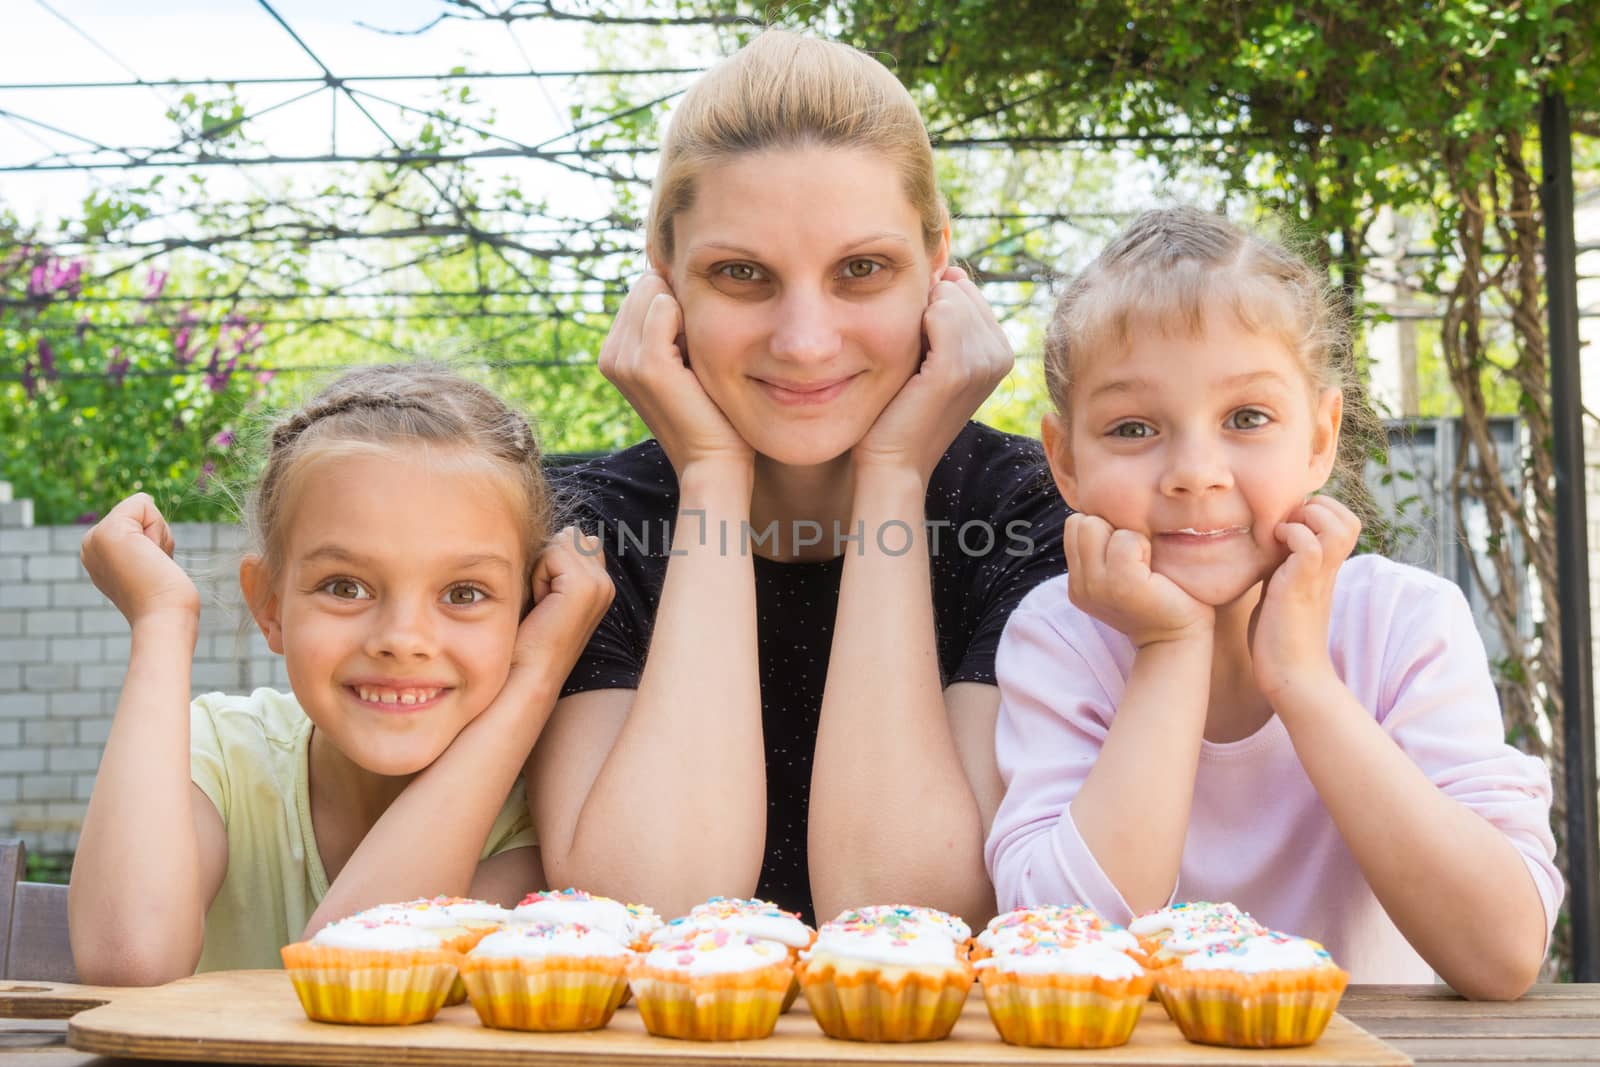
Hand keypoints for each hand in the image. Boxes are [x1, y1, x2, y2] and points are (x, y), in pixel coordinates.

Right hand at [79, 493, 199, 625]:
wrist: (163, 617)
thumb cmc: (165, 598)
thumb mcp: (149, 563)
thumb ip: (144, 543)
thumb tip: (146, 527)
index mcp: (95, 552)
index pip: (136, 521)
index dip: (155, 541)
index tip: (151, 569)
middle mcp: (89, 544)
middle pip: (138, 511)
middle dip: (157, 534)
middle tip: (153, 567)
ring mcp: (94, 537)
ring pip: (142, 507)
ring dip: (159, 535)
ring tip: (152, 566)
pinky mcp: (109, 531)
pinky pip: (143, 503)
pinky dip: (158, 528)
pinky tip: (152, 556)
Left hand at [509, 526, 613, 680]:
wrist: (526, 674)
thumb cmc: (526, 636)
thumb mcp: (547, 592)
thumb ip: (561, 562)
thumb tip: (568, 529)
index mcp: (601, 585)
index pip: (574, 539)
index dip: (550, 560)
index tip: (545, 598)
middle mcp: (607, 584)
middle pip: (567, 536)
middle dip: (546, 561)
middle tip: (542, 601)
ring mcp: (600, 585)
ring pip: (560, 542)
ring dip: (541, 569)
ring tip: (541, 604)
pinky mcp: (585, 587)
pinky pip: (552, 553)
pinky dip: (538, 576)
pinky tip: (541, 605)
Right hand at [598, 272, 752, 477]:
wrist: (716, 460)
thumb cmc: (710, 410)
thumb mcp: (686, 357)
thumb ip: (674, 321)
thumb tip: (676, 272)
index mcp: (615, 352)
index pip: (644, 288)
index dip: (678, 305)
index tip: (693, 347)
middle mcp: (610, 354)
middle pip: (646, 284)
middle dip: (680, 304)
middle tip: (697, 354)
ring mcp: (623, 359)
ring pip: (654, 289)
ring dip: (687, 313)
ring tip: (697, 359)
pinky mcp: (645, 364)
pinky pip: (664, 306)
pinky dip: (688, 319)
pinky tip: (699, 355)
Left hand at [853, 266, 1012, 482]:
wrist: (891, 458)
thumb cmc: (902, 406)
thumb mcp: (931, 353)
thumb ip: (945, 315)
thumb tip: (949, 272)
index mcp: (1000, 350)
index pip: (965, 291)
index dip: (931, 305)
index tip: (917, 345)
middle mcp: (1002, 355)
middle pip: (959, 291)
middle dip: (925, 307)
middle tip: (910, 354)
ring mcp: (984, 363)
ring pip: (949, 298)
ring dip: (917, 317)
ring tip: (909, 358)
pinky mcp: (958, 370)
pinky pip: (940, 314)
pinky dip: (916, 323)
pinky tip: (908, 353)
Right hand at [1064, 513, 1212, 647]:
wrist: (1179, 638)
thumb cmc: (1158, 598)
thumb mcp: (1119, 575)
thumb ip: (1104, 552)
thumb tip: (1102, 511)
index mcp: (1078, 584)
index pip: (1074, 525)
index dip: (1102, 530)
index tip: (1126, 555)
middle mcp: (1080, 586)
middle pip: (1080, 522)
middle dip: (1110, 528)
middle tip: (1136, 558)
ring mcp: (1097, 586)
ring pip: (1097, 526)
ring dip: (1127, 537)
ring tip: (1144, 564)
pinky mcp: (1121, 584)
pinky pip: (1125, 540)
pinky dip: (1143, 546)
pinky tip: (1153, 569)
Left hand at [1250, 495, 1360, 702]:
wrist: (1292, 677)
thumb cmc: (1281, 639)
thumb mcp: (1282, 590)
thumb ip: (1282, 568)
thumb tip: (1265, 549)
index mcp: (1324, 568)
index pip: (1342, 521)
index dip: (1317, 511)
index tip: (1288, 524)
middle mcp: (1327, 569)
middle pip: (1348, 517)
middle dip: (1316, 508)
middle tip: (1287, 526)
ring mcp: (1317, 577)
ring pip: (1338, 524)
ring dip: (1308, 518)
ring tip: (1282, 534)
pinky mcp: (1301, 587)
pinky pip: (1309, 544)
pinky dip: (1291, 536)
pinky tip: (1273, 549)